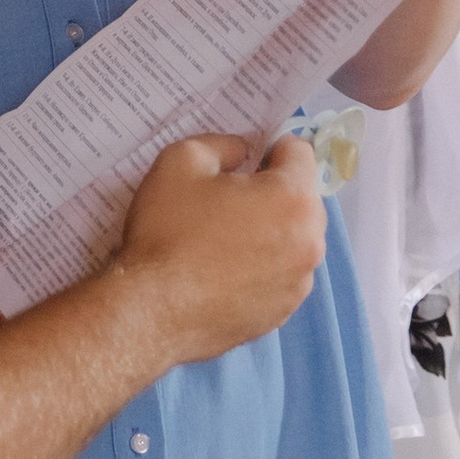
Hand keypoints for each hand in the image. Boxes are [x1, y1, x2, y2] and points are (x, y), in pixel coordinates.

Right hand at [114, 133, 325, 365]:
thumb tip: (243, 152)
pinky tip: (223, 274)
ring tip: (223, 243)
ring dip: (270, 233)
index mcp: (293, 198)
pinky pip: (280, 276)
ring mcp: (299, 284)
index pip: (300, 154)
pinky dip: (262, 269)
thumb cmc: (167, 232)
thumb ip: (222, 144)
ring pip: (293, 240)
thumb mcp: (181, 162)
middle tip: (227, 204)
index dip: (269, 150)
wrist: (150, 311)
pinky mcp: (282, 314)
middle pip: (302, 199)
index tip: (243, 165)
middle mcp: (310, 242)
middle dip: (272, 193)